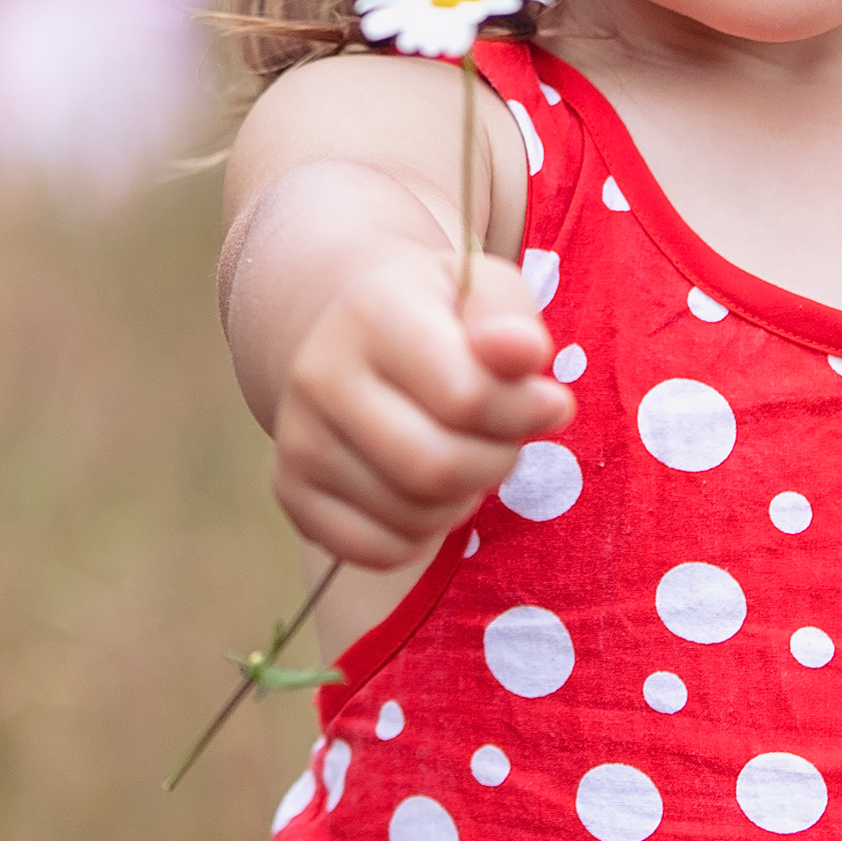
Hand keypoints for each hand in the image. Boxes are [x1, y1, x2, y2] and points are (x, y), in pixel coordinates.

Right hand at [268, 249, 573, 570]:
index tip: (549, 402)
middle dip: (496, 463)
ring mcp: (297, 439)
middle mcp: (318, 376)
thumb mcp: (485, 290)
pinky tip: (426, 491)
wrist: (356, 335)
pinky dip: (421, 535)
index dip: (525, 412)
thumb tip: (524, 353)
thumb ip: (509, 318)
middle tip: (504, 439)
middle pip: (437, 468)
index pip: (466, 397)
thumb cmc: (441, 316)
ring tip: (463, 454)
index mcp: (371, 314)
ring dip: (463, 498)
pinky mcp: (292, 492)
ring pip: (412, 515)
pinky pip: (378, 550)